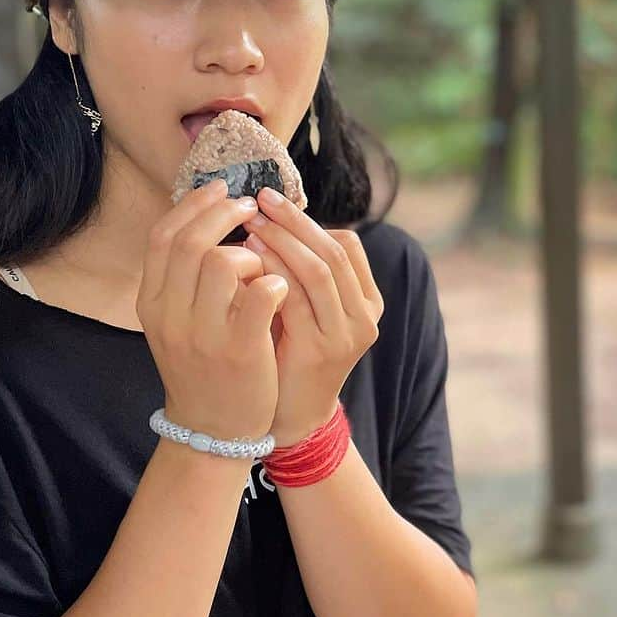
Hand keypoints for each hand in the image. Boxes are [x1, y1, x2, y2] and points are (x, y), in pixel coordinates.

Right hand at [137, 177, 289, 444]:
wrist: (213, 429)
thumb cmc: (203, 364)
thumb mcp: (178, 320)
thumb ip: (185, 277)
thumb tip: (208, 217)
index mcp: (152, 303)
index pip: (163, 237)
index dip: (193, 206)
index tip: (221, 189)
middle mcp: (170, 317)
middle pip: (189, 243)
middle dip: (224, 215)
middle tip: (252, 208)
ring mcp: (203, 335)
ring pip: (221, 263)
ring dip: (250, 251)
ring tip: (264, 261)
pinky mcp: (240, 351)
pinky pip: (258, 296)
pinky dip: (273, 280)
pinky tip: (280, 286)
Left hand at [240, 186, 383, 447]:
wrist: (289, 415)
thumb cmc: (290, 352)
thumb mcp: (306, 307)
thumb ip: (302, 271)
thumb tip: (275, 217)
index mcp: (368, 300)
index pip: (346, 244)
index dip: (308, 220)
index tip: (272, 203)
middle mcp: (365, 316)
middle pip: (332, 251)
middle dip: (293, 222)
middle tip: (259, 201)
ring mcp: (347, 335)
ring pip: (317, 270)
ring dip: (281, 241)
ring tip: (250, 224)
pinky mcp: (321, 351)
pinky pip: (296, 299)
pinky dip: (272, 271)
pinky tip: (248, 258)